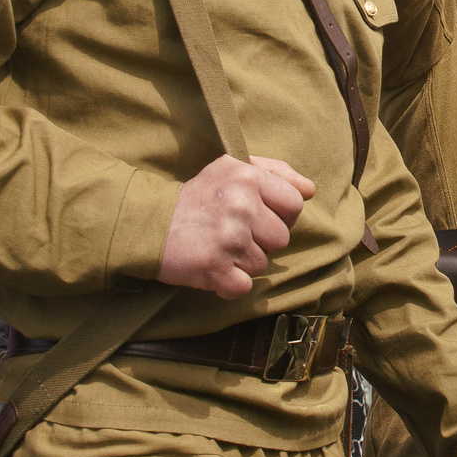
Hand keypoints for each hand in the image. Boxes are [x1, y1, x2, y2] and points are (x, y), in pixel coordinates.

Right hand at [158, 155, 315, 297]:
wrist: (146, 222)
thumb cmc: (196, 197)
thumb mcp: (232, 169)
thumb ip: (275, 173)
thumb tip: (309, 189)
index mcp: (248, 177)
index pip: (295, 203)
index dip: (281, 213)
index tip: (258, 215)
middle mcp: (241, 205)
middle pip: (281, 239)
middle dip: (261, 240)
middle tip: (232, 233)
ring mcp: (228, 238)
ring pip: (262, 265)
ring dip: (242, 262)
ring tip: (218, 247)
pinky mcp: (214, 268)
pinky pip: (243, 287)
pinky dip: (228, 284)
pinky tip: (213, 268)